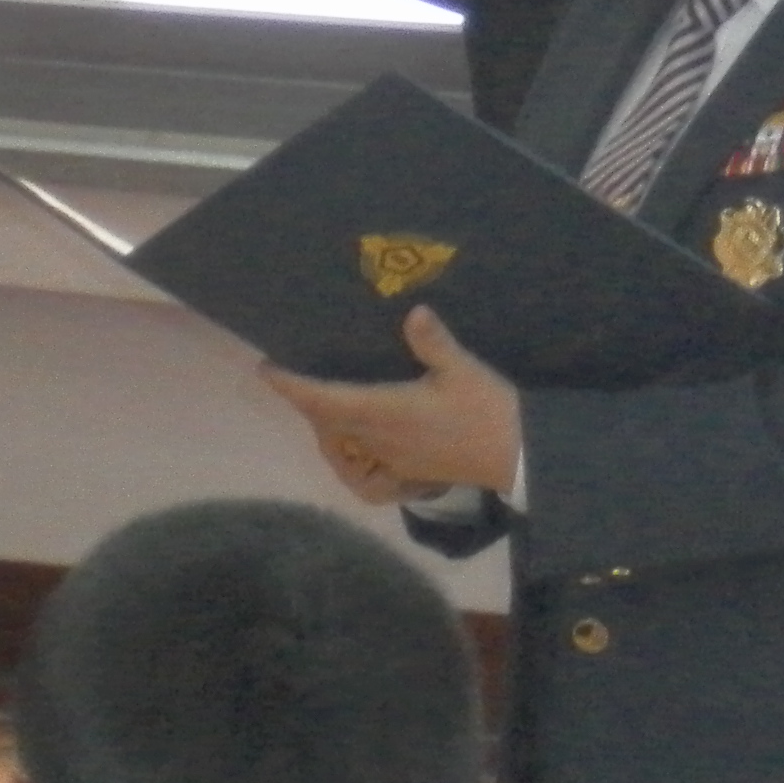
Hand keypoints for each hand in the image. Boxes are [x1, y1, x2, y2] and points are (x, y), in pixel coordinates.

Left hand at [262, 306, 521, 501]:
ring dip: (326, 426)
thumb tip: (414, 311)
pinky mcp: (407, 471)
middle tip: (296, 376)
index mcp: (384, 411)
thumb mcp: (463, 369)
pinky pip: (364, 467)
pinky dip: (350, 452)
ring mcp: (391, 459)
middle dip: (306, 403)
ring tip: (325, 402)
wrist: (516, 455)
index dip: (292, 387)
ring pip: (342, 446)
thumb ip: (433, 341)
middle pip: (326, 425)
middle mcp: (379, 439)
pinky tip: (357, 438)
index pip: (324, 400)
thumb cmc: (488, 408)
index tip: (267, 370)